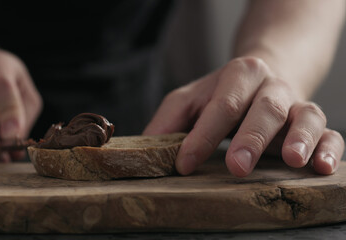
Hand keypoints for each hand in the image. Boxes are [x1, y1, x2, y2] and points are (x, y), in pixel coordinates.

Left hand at [144, 57, 343, 176]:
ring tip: (292, 160)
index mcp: (239, 76)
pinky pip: (331, 133)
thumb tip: (144, 147)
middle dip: (251, 138)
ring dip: (300, 138)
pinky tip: (322, 167)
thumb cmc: (222, 94)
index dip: (203, 135)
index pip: (221, 105)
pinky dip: (330, 149)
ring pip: (306, 116)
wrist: (264, 76)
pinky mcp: (315, 124)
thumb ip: (168, 121)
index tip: (185, 164)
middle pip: (265, 108)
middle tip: (236, 166)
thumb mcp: (190, 100)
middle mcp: (271, 88)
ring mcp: (297, 105)